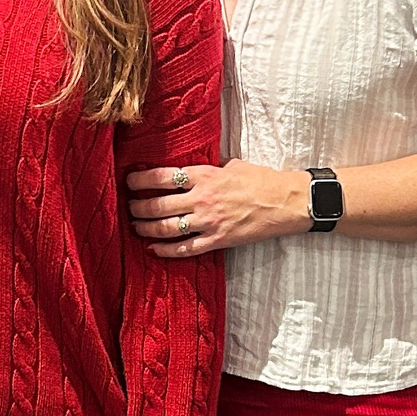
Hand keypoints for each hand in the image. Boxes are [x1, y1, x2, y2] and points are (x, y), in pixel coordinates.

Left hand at [125, 161, 308, 255]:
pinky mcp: (218, 240)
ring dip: (146, 228)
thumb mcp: (232, 164)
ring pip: (167, 228)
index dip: (141, 180)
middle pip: (158, 205)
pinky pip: (186, 249)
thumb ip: (209, 168)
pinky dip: (166, 250)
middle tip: (130, 208)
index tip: (130, 182)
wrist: (286, 202)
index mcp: (205, 176)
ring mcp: (209, 222)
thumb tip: (193, 170)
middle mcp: (202, 199)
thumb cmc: (262, 180)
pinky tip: (154, 249)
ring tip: (136, 227)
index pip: (162, 177)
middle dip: (138, 207)